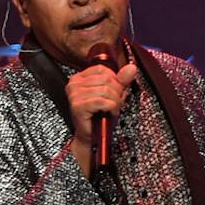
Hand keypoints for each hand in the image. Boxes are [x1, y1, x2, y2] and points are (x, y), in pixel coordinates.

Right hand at [64, 57, 138, 171]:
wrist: (92, 136)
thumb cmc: (100, 115)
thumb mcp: (113, 94)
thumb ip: (121, 80)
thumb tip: (131, 67)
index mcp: (79, 78)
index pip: (103, 70)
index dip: (114, 81)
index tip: (113, 94)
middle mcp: (73, 84)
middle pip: (106, 79)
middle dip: (117, 93)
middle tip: (114, 104)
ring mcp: (74, 95)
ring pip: (106, 90)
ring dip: (115, 102)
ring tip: (111, 110)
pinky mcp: (78, 106)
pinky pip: (103, 101)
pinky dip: (111, 108)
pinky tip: (109, 114)